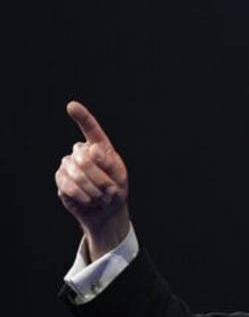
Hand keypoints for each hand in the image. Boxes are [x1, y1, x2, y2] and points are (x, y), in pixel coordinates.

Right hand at [55, 101, 129, 259]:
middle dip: (100, 178)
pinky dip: (82, 195)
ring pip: (76, 173)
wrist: (105, 210)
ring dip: (93, 190)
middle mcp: (81, 152)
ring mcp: (68, 164)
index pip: (90, 129)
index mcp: (100, 147)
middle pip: (84, 158)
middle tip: (108, 190)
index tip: (71, 106)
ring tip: (100, 197)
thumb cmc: (115, 191)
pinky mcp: (60, 178)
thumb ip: (109, 164)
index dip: (82, 117)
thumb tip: (92, 150)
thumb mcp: (120, 177)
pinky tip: (88, 200)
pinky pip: (67, 185)